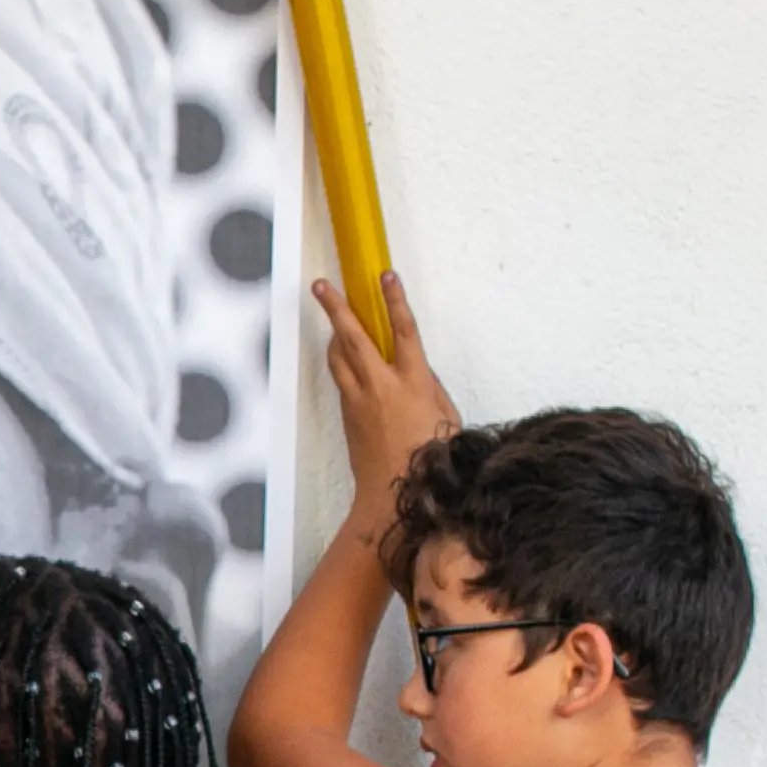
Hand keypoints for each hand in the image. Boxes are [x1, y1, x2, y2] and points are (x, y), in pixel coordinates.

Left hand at [317, 268, 456, 519]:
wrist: (394, 490)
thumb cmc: (429, 456)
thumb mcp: (445, 414)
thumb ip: (430, 385)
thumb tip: (417, 368)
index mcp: (413, 382)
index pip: (403, 330)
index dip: (394, 300)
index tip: (385, 276)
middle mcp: (381, 385)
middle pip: (353, 336)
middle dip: (336, 307)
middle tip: (321, 286)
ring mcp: (358, 398)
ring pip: (339, 356)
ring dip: (335, 333)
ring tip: (334, 314)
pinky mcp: (347, 412)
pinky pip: (341, 377)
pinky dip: (341, 361)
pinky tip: (345, 355)